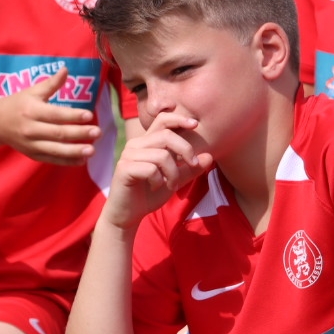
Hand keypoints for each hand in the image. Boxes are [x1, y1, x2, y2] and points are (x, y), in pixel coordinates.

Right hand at [0, 68, 101, 165]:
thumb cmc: (17, 104)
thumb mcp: (32, 91)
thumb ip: (51, 83)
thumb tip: (66, 69)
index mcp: (32, 111)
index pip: (55, 114)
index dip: (73, 115)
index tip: (89, 115)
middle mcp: (31, 129)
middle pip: (58, 133)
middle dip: (79, 133)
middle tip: (97, 132)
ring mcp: (31, 144)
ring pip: (55, 150)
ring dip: (75, 151)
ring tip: (92, 150)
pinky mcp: (32, 155)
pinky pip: (51, 160)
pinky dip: (66, 161)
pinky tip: (81, 160)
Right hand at [101, 111, 211, 229]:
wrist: (128, 215)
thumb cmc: (149, 194)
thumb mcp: (175, 180)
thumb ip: (189, 169)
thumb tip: (209, 157)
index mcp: (147, 142)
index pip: (162, 120)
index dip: (179, 118)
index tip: (195, 124)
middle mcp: (136, 144)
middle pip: (167, 136)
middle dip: (185, 151)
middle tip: (192, 166)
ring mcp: (128, 155)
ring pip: (162, 155)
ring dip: (173, 173)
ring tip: (171, 185)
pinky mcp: (124, 168)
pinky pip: (151, 169)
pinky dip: (159, 181)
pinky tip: (155, 187)